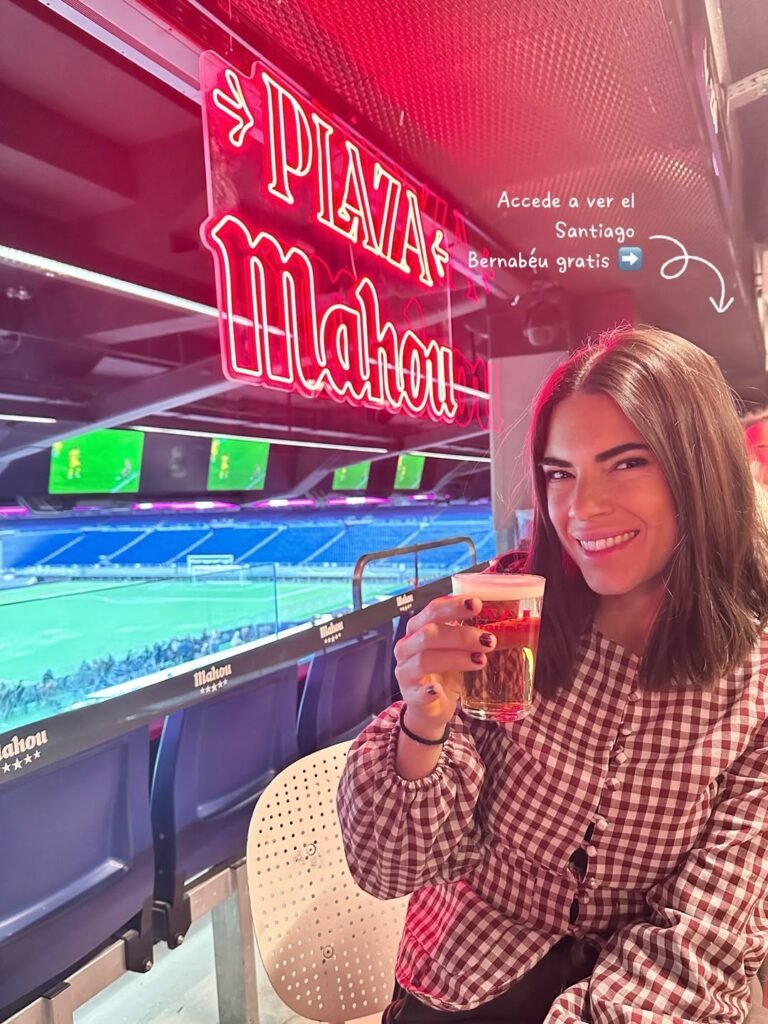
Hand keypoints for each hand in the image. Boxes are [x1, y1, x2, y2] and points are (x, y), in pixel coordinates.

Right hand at [395, 595, 496, 732]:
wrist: (430, 707)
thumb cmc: (445, 674)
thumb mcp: (458, 652)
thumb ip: (473, 638)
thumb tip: (508, 628)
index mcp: (419, 628)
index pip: (433, 610)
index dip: (454, 605)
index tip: (477, 604)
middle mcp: (408, 646)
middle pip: (429, 633)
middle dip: (461, 634)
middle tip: (488, 640)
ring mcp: (405, 671)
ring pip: (424, 659)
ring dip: (454, 658)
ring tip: (480, 660)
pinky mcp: (409, 696)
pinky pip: (416, 693)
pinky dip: (427, 691)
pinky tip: (438, 690)